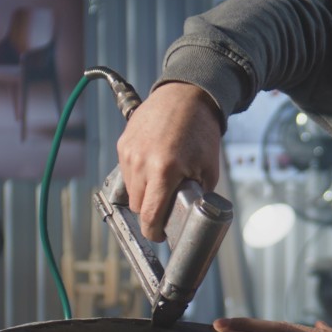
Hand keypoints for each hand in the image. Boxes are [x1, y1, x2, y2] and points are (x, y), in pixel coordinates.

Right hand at [117, 81, 222, 240]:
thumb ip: (197, 195)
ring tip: (162, 183)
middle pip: (137, 206)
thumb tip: (189, 216)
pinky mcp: (123, 144)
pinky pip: (126, 172)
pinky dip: (139, 176)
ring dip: (143, 194)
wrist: (186, 96)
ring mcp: (128, 153)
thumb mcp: (208, 169)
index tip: (159, 235)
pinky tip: (153, 167)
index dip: (154, 231)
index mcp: (164, 171)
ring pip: (130, 190)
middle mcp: (141, 163)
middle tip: (166, 208)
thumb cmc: (200, 130)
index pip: (149, 215)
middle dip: (150, 212)